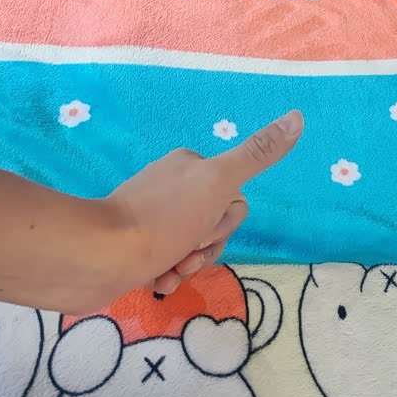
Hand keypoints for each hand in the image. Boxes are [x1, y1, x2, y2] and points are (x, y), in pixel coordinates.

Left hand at [108, 109, 303, 296]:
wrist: (99, 256)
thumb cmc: (164, 218)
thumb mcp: (219, 182)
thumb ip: (258, 153)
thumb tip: (298, 116)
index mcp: (191, 165)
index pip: (235, 199)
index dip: (225, 223)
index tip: (204, 229)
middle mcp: (171, 185)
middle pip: (215, 224)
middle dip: (206, 247)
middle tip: (185, 254)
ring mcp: (149, 216)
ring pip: (193, 246)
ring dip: (187, 265)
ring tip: (168, 272)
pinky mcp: (131, 244)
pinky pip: (165, 261)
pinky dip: (165, 275)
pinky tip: (155, 281)